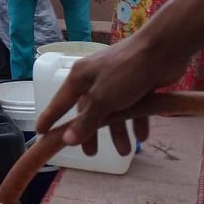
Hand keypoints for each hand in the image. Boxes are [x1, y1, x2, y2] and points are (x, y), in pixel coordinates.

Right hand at [35, 33, 189, 155]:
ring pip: (112, 111)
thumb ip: (86, 121)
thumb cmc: (126, 72)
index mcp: (80, 78)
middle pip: (88, 111)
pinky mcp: (137, 84)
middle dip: (92, 132)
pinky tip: (142, 137)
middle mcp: (95, 79)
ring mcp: (116, 81)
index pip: (59, 102)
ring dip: (118, 131)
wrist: (163, 50)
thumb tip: (67, 140)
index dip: (50, 118)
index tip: (40, 132)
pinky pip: (132, 107)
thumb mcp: (103, 99)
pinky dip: (136, 122)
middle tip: (90, 153)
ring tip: (124, 152)